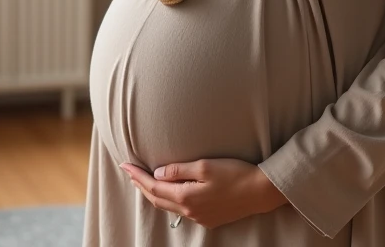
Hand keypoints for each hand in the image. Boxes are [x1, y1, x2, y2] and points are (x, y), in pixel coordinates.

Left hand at [120, 159, 286, 228]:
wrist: (260, 192)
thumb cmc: (235, 173)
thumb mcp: (204, 166)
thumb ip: (178, 170)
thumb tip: (158, 172)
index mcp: (186, 197)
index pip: (154, 186)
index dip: (137, 176)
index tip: (125, 165)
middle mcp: (190, 211)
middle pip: (157, 199)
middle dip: (141, 185)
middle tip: (129, 172)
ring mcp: (199, 217)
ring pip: (167, 206)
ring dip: (153, 193)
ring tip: (142, 182)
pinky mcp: (208, 218)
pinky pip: (180, 210)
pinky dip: (168, 200)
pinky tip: (167, 193)